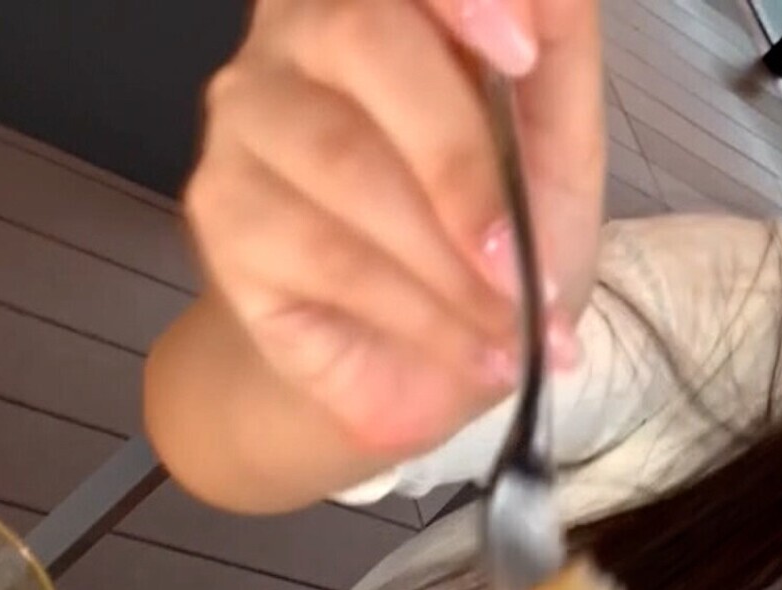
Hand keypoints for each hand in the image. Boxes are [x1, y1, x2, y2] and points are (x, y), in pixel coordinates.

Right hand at [186, 0, 605, 461]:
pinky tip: (473, 353)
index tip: (521, 55)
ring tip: (517, 330)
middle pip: (361, 36)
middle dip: (462, 160)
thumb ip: (558, 55)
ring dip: (450, 264)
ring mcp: (247, 117)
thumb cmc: (490, 235)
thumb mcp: (559, 146)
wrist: (422, 363)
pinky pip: (324, 252)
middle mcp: (298, 31)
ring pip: (345, 160)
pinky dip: (420, 313)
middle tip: (527, 263)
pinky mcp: (222, 211)